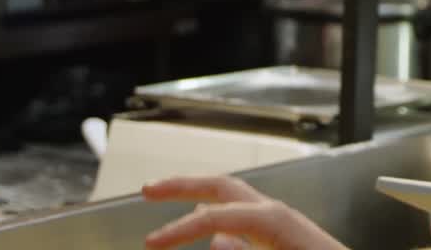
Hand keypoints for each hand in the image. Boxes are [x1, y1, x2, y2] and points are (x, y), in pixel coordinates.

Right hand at [142, 175, 348, 249]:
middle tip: (148, 190)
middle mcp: (276, 213)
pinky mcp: (282, 233)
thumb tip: (216, 238)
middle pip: (222, 188)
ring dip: (198, 196)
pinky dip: (218, 216)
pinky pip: (243, 219)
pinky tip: (208, 232)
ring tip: (167, 199)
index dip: (178, 230)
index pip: (215, 217)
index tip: (150, 244)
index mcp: (274, 220)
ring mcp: (280, 221)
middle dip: (184, 185)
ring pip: (231, 199)